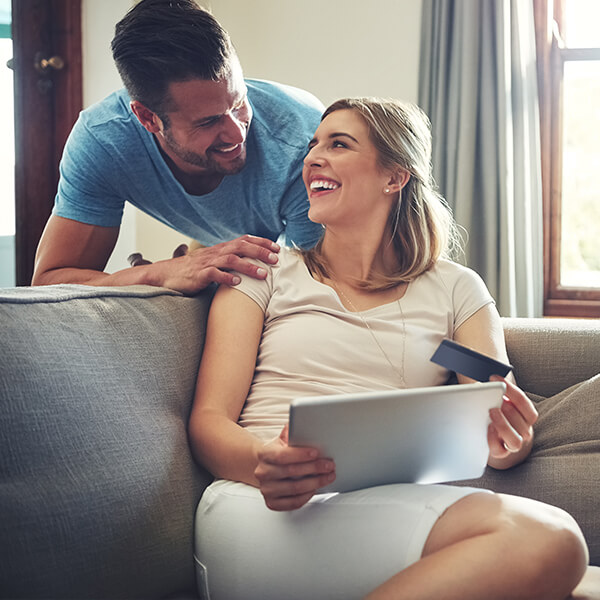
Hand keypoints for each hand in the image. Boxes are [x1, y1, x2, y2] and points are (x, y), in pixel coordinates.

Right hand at [129, 235, 279, 293]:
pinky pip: (214, 274)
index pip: (244, 240)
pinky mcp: (199, 275)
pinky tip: (237, 283)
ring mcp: (207, 263)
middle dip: (260, 252)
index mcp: (221, 248)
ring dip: (248, 266)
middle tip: (275, 260)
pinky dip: (226, 277)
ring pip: (231, 260)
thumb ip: (230, 260)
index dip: (261, 242)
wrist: (167, 274)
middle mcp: (216, 252)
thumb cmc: (193, 270)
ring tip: (263, 274)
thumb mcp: (213, 262)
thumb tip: (250, 263)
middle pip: (241, 247)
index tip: (277, 248)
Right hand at [254, 426, 335, 510]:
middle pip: (291, 472)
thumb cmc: (279, 452)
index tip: (317, 452)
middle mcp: (262, 472)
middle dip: (314, 468)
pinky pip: (293, 503)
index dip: (300, 454)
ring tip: (328, 476)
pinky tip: (316, 489)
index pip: (282, 455)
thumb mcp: (282, 439)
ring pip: (294, 489)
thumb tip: (299, 419)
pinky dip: (307, 496)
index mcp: (264, 454)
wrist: (266, 468)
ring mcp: (266, 489)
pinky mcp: (272, 503)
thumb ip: (291, 431)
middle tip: (330, 465)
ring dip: (315, 483)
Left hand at [487, 376, 537, 468]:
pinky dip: (493, 438)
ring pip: (515, 439)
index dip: (511, 390)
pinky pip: (500, 450)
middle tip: (497, 399)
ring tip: (492, 412)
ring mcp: (513, 443)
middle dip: (509, 408)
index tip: (495, 378)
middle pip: (523, 422)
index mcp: (525, 416)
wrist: (494, 438)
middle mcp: (523, 431)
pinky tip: (487, 427)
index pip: (525, 404)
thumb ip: (494, 392)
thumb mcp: (499, 401)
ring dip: (504, 425)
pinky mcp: (500, 452)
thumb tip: (481, 385)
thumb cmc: (496, 414)